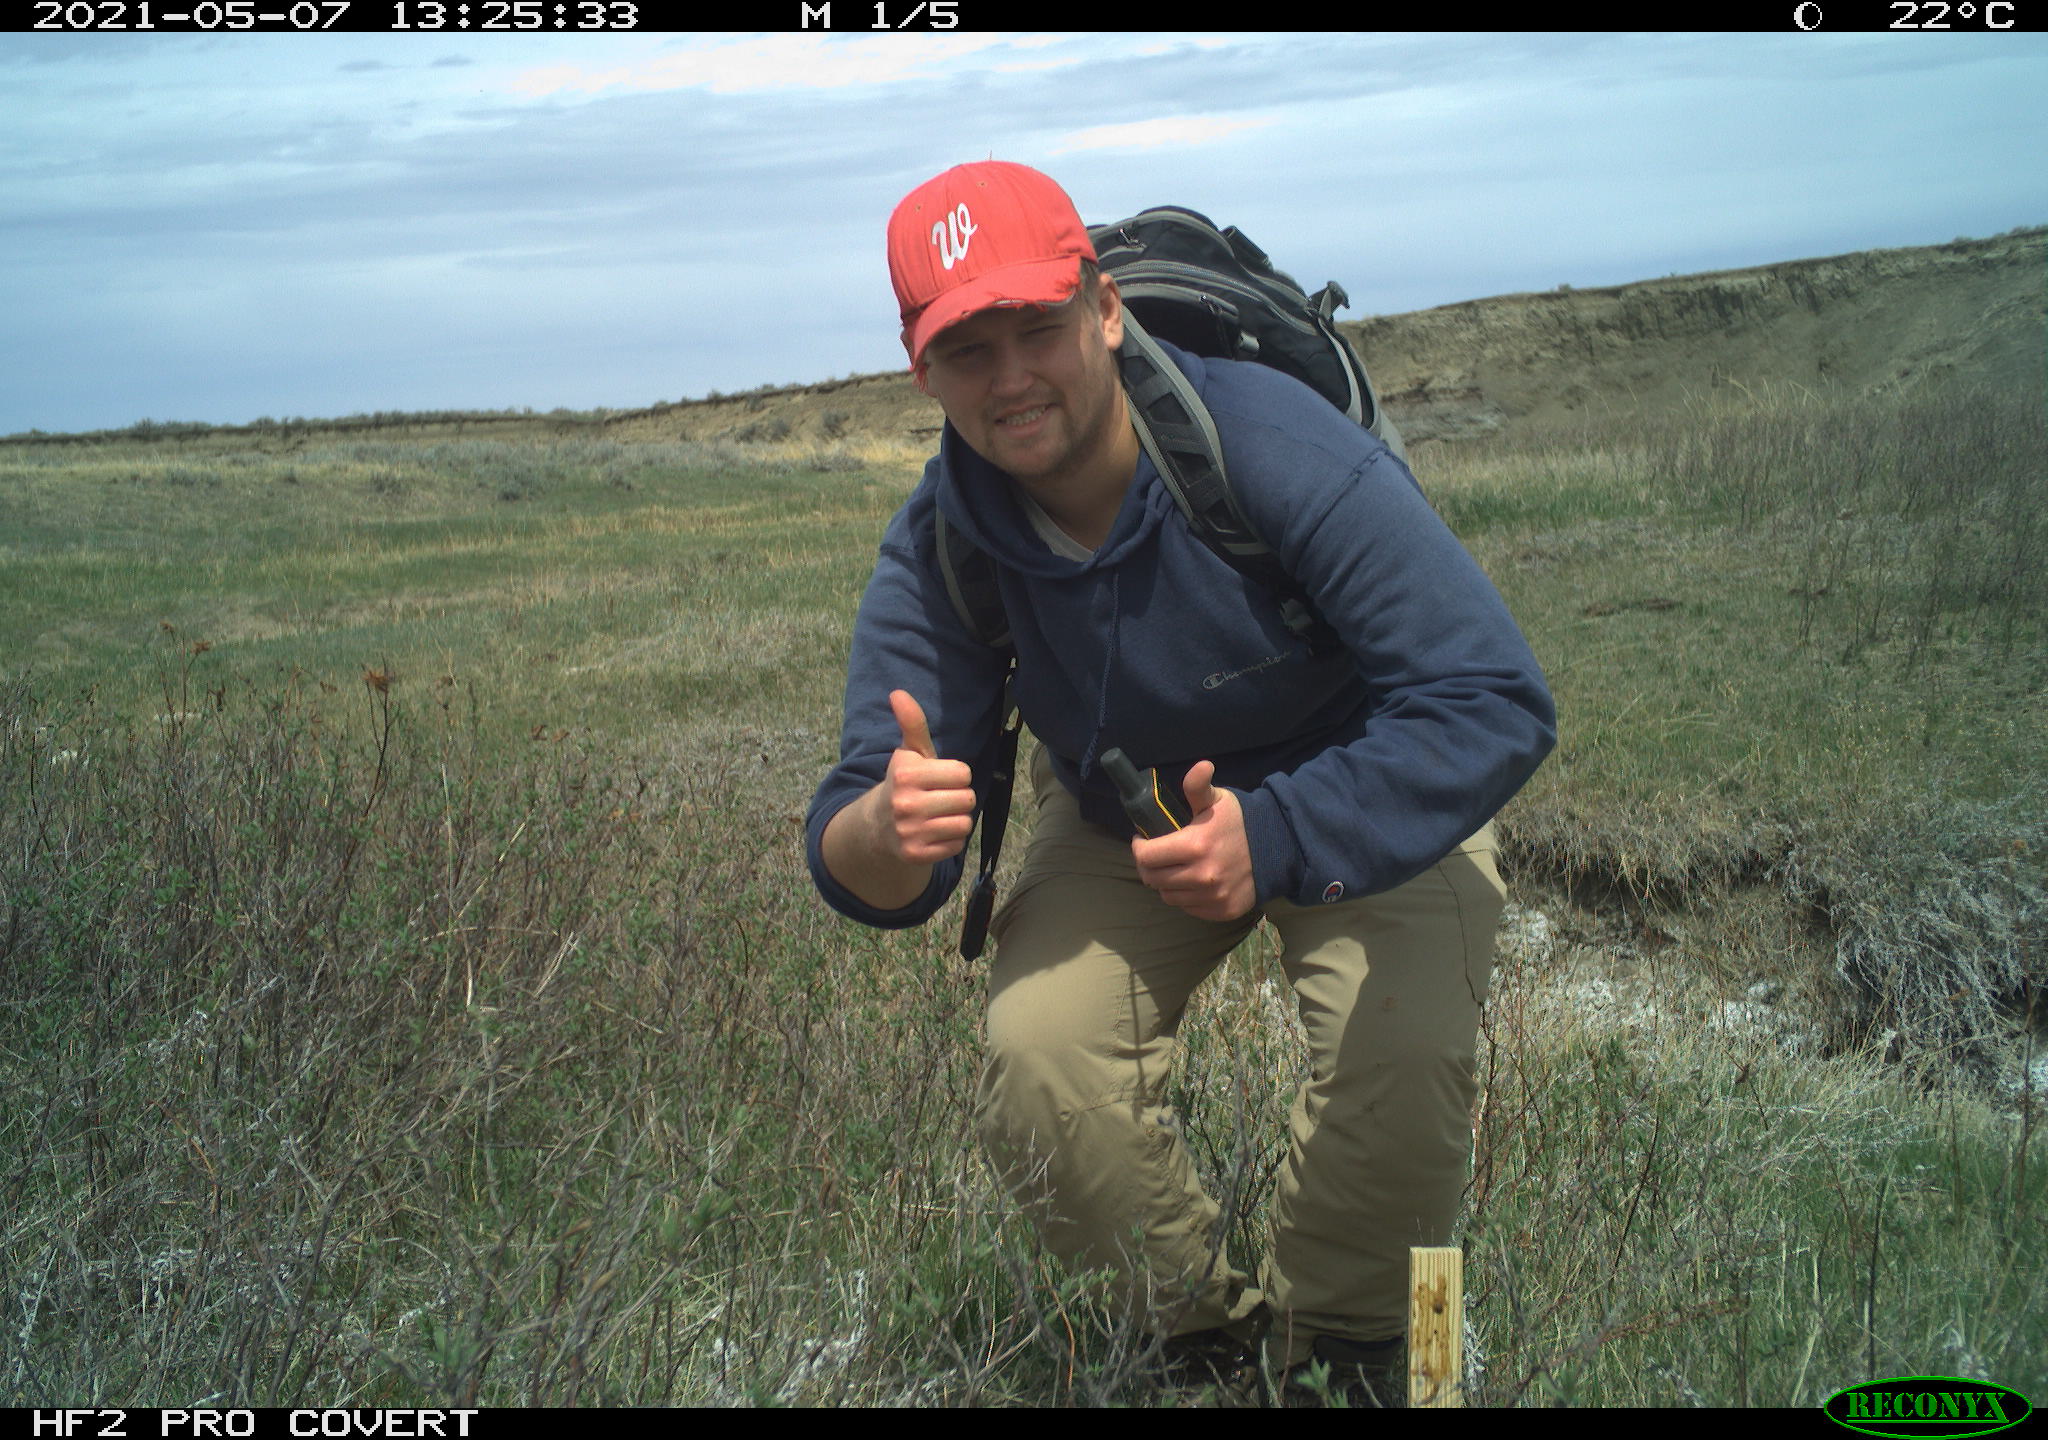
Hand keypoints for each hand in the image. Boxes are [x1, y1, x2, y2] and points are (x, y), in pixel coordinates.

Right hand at [872, 690, 977, 864]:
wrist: (879, 827)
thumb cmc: (906, 783)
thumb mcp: (910, 753)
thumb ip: (912, 722)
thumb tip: (898, 693)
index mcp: (906, 774)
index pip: (963, 773)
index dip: (955, 775)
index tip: (938, 779)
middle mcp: (905, 803)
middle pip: (967, 798)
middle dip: (958, 798)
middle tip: (939, 799)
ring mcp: (909, 831)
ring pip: (964, 823)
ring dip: (956, 820)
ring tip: (937, 816)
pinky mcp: (916, 854)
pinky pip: (956, 845)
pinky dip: (950, 841)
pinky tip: (933, 834)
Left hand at [1131, 761, 1256, 921]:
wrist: (1277, 849)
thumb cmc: (1240, 822)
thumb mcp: (1218, 799)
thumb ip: (1198, 786)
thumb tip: (1201, 766)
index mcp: (1196, 846)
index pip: (1145, 856)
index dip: (1139, 847)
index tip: (1143, 839)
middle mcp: (1202, 877)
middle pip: (1152, 879)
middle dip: (1149, 865)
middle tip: (1156, 854)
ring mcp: (1212, 897)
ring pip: (1168, 896)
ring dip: (1166, 882)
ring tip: (1175, 867)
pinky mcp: (1221, 911)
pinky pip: (1188, 907)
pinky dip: (1185, 896)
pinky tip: (1193, 881)